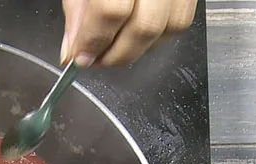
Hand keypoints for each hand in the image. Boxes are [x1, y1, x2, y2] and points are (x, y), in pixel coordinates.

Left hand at [60, 0, 197, 66]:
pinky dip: (157, 36)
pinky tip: (135, 32)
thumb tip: (75, 51)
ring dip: (138, 49)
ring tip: (114, 48)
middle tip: (96, 59)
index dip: (94, 41)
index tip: (80, 58)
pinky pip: (180, 18)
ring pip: (168, 27)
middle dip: (116, 54)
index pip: (111, 11)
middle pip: (144, 26)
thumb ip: (77, 14)